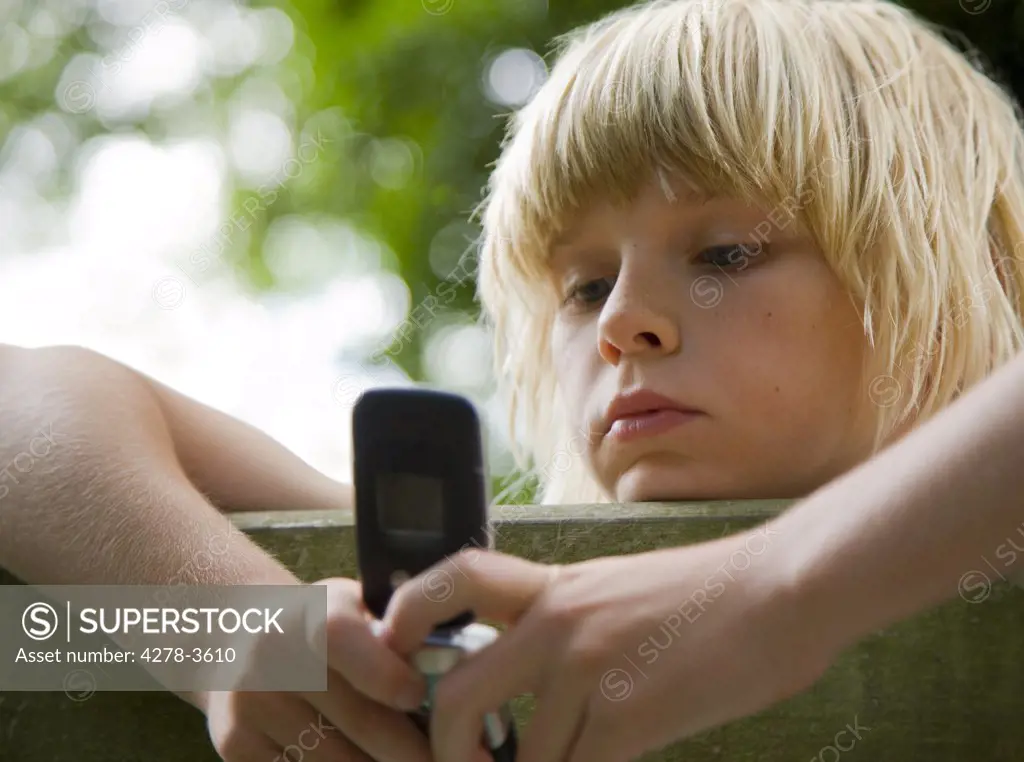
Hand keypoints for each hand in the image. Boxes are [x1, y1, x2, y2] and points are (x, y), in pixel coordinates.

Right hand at [200, 577, 432, 761]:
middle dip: (415, 750)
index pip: (346, 642)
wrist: (234, 636)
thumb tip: (455, 672)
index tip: (426, 701)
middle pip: (361, 721)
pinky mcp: (235, 748)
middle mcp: (271, 659)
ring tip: (416, 760)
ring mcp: (250, 709)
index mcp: (308, 615)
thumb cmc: (318, 622)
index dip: (392, 678)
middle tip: (455, 759)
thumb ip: (392, 633)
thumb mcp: (350, 606)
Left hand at [382, 528, 838, 761]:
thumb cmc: (712, 592)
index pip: (454, 577)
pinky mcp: (629, 714)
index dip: (406, 614)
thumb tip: (537, 679)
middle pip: (456, 693)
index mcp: (555, 586)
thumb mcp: (622, 589)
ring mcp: (589, 669)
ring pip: (519, 760)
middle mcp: (558, 623)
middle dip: (444, 751)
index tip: (397, 654)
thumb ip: (572, 624)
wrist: (782, 588)